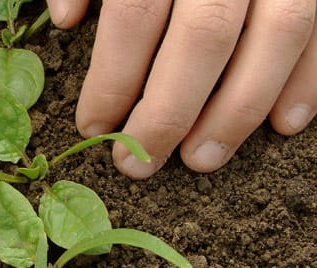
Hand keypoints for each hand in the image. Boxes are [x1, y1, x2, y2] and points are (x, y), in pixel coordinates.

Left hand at [47, 0, 315, 177]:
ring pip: (278, 37)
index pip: (135, 16)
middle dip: (168, 112)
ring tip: (201, 160)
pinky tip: (284, 125)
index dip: (112, 80)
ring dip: (238, 111)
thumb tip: (63, 18)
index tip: (93, 126)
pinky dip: (311, 80)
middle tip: (139, 164)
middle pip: (204, 38)